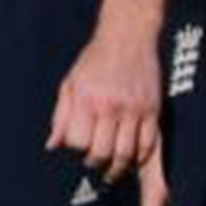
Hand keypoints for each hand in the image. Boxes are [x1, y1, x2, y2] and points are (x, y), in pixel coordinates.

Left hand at [47, 0, 164, 183]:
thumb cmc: (95, 59)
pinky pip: (148, 144)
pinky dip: (140, 157)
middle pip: (103, 152)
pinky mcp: (152, 109)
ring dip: (118, 168)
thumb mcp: (70, 83)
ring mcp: (134, 109)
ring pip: (126, 153)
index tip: (79, 148)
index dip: (77, 149)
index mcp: (87, 99)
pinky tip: (132, 159)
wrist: (128, 34)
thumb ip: (61, 116)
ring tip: (112, 171)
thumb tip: (52, 145)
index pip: (79, 142)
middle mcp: (110, 106)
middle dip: (96, 164)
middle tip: (95, 166)